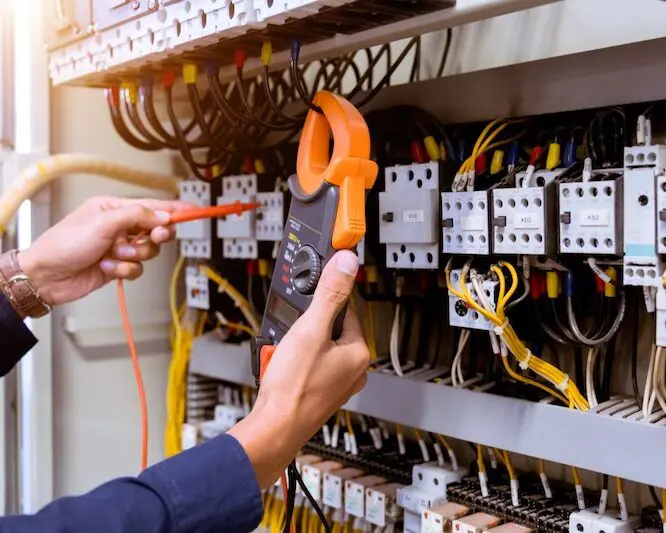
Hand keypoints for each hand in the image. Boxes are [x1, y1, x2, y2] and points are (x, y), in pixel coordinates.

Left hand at [19, 196, 188, 305]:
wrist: (46, 276)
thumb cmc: (65, 243)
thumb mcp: (104, 223)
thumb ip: (137, 216)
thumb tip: (163, 216)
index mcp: (114, 208)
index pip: (153, 206)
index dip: (176, 209)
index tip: (196, 210)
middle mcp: (119, 226)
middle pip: (156, 230)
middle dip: (153, 236)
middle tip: (151, 237)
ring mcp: (119, 248)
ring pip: (148, 252)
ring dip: (133, 256)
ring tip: (113, 255)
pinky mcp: (118, 267)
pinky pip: (137, 269)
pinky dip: (124, 271)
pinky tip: (106, 268)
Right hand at [228, 250, 368, 487]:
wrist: (274, 428)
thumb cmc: (294, 387)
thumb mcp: (310, 329)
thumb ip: (330, 294)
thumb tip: (347, 264)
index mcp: (359, 353)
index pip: (345, 309)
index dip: (321, 304)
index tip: (305, 303)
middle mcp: (353, 370)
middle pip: (328, 329)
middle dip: (304, 328)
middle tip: (289, 336)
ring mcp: (337, 384)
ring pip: (314, 348)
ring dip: (295, 346)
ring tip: (282, 355)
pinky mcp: (319, 393)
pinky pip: (306, 366)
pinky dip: (292, 363)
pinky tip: (279, 368)